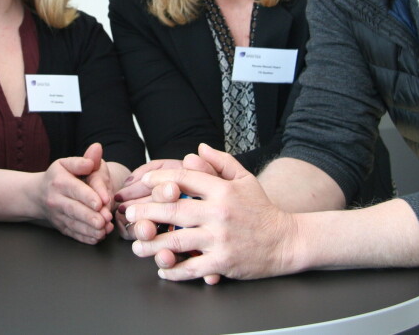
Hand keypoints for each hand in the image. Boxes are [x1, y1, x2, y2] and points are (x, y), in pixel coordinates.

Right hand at [37, 143, 111, 244]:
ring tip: (103, 231)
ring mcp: (58, 216)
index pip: (75, 189)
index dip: (88, 196)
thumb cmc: (57, 176)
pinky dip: (85, 238)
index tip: (100, 202)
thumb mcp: (66, 163)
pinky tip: (97, 238)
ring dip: (89, 230)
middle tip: (104, 221)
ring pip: (74, 224)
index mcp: (60, 182)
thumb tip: (96, 150)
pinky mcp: (61, 227)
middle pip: (74, 209)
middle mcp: (56, 200)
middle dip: (90, 216)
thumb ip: (82, 160)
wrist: (37, 195)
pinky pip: (73, 234)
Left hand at [126, 144, 297, 282]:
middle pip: (174, 210)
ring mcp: (220, 239)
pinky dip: (174, 270)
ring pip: (177, 241)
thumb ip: (221, 162)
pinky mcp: (223, 262)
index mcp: (223, 190)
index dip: (161, 179)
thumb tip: (198, 148)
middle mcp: (219, 213)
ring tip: (138, 245)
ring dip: (153, 244)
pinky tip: (163, 268)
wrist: (287, 241)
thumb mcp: (245, 179)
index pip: (185, 178)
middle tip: (130, 215)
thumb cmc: (263, 210)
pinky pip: (192, 267)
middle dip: (147, 212)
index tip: (144, 183)